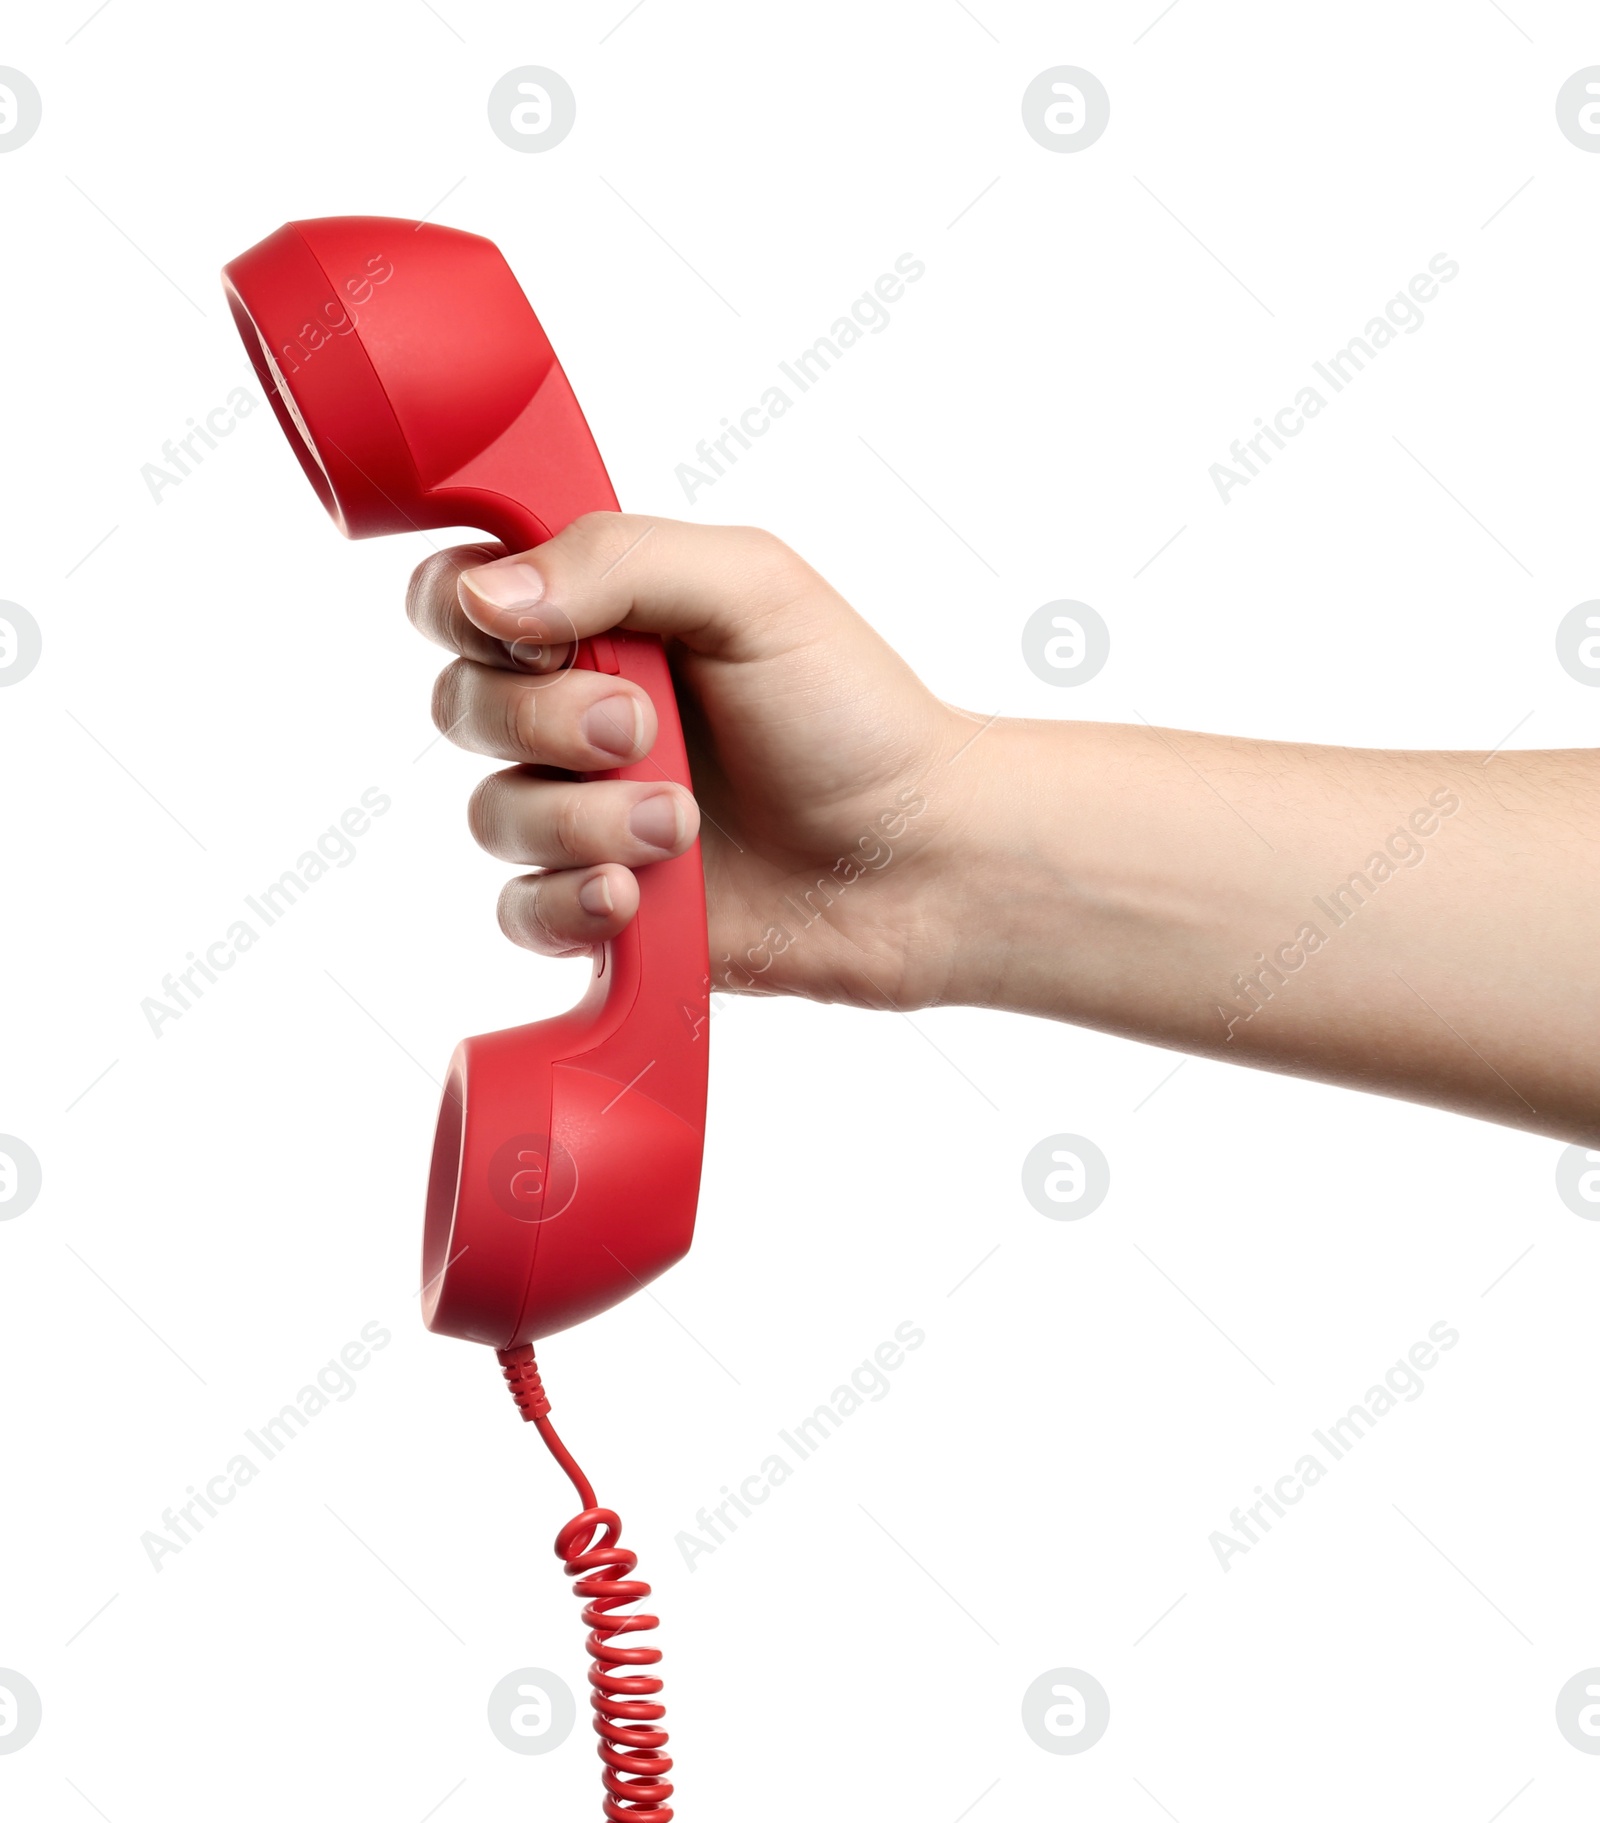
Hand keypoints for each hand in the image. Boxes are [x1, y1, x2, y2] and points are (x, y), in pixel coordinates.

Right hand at [406, 514, 978, 1008]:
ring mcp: (585, 813)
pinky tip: (637, 894)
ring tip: (679, 826)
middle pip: (463, 707)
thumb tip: (483, 595)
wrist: (917, 857)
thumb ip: (613, 560)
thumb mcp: (750, 588)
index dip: (467, 613)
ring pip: (493, 815)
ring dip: (582, 820)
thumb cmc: (852, 712)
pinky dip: (570, 903)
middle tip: (645, 731)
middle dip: (545, 722)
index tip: (542, 637)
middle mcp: (577, 710)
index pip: (459, 596)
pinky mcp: (603, 905)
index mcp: (601, 616)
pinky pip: (521, 911)